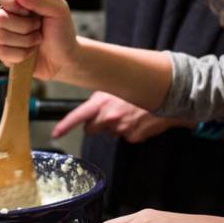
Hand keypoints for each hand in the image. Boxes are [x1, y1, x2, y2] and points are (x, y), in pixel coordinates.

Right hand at [0, 0, 78, 79]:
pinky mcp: (3, 53)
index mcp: (19, 0)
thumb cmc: (62, 31)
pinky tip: (31, 52)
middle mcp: (8, 16)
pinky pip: (3, 52)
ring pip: (2, 36)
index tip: (26, 10)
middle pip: (0, 17)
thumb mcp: (58, 11)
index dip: (10, 1)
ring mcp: (3, 34)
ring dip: (26, 41)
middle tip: (39, 27)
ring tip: (38, 40)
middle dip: (25, 25)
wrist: (65, 58)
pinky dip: (23, 54)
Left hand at [52, 91, 187, 141]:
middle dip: (96, 124)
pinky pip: (126, 136)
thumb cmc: (141, 87)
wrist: (168, 94)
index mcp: (102, 102)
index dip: (64, 126)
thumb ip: (102, 97)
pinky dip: (131, 130)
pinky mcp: (134, 136)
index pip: (78, 116)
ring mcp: (122, 128)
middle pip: (91, 129)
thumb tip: (92, 105)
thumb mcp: (117, 86)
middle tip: (108, 114)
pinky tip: (139, 119)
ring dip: (116, 125)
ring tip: (130, 112)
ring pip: (110, 132)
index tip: (55, 134)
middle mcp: (109, 116)